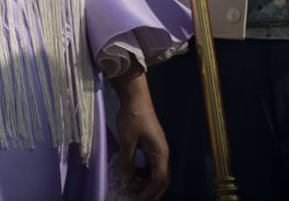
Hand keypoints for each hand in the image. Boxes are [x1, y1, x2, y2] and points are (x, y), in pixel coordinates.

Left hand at [113, 72, 170, 200]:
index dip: (149, 192)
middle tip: (137, 199)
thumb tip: (126, 182)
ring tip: (132, 187)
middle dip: (151, 192)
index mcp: (160, 154)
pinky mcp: (152, 146)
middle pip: (161, 179)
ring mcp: (158, 150)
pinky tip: (132, 173)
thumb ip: (127, 162)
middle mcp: (163, 154)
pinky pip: (151, 165)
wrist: (136, 98)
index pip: (159, 180)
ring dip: (146, 182)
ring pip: (156, 173)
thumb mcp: (127, 141)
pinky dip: (143, 172)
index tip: (137, 199)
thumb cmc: (132, 117)